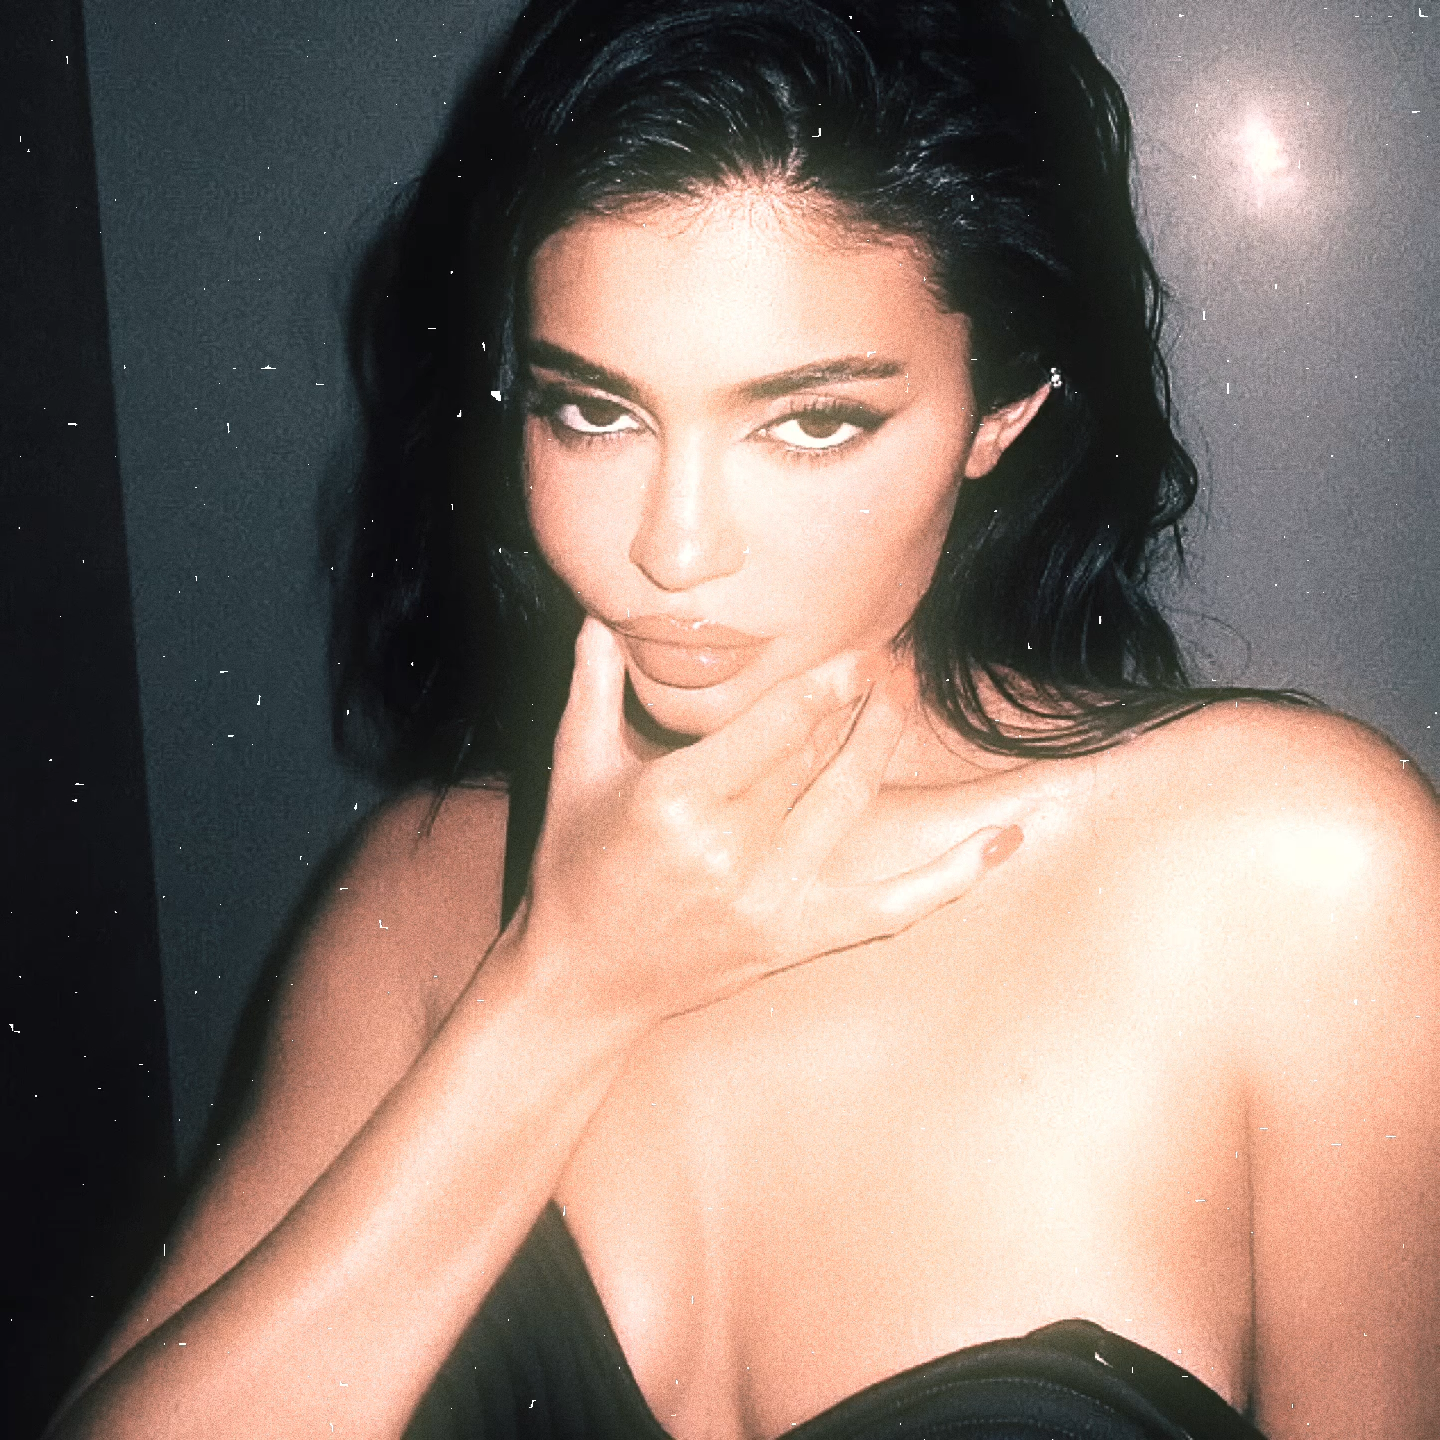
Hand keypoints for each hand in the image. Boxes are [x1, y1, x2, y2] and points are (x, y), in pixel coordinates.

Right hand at [501, 619, 1021, 1026]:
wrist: (582, 982)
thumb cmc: (576, 865)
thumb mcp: (574, 769)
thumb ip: (590, 684)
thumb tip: (600, 613)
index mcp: (677, 799)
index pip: (777, 723)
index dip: (827, 681)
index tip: (859, 649)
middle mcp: (728, 848)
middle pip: (818, 756)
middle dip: (863, 701)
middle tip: (894, 659)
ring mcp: (768, 899)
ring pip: (849, 804)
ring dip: (886, 745)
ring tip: (907, 698)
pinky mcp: (793, 939)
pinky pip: (889, 907)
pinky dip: (952, 877)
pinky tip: (1003, 840)